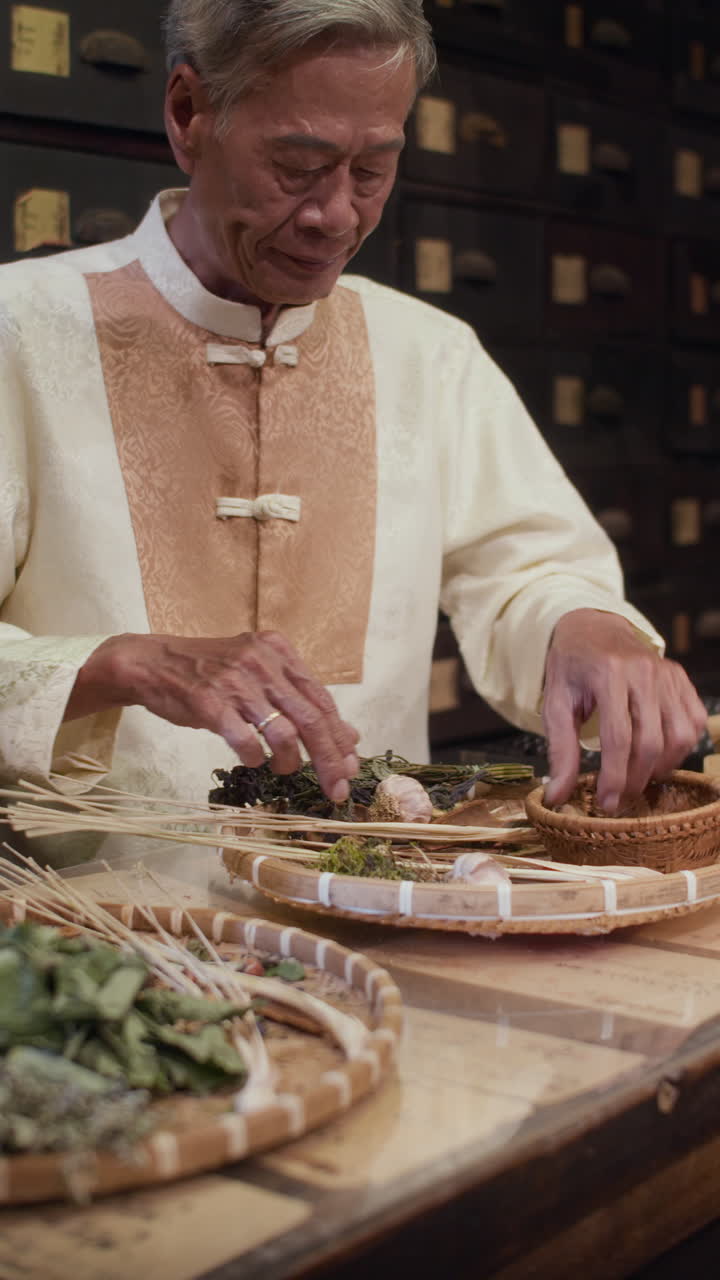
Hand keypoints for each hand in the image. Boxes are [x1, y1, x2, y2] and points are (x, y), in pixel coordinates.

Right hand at [65, 631, 359, 802]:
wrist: (151, 663)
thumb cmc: (209, 673)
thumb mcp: (258, 676)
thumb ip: (298, 699)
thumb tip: (349, 735)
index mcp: (278, 651)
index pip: (322, 699)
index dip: (340, 737)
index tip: (352, 767)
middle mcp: (261, 661)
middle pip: (311, 718)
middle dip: (330, 759)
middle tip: (337, 789)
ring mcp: (235, 680)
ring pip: (283, 731)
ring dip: (290, 760)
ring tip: (284, 769)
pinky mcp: (209, 700)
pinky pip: (244, 739)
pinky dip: (254, 757)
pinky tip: (251, 760)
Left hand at [542, 609, 706, 814]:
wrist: (593, 629)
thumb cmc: (572, 668)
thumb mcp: (555, 704)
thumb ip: (560, 750)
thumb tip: (557, 795)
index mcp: (607, 674)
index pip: (618, 738)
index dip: (615, 776)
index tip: (607, 802)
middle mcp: (642, 672)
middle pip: (651, 741)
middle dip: (636, 778)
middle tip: (621, 797)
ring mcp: (666, 673)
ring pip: (679, 735)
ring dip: (662, 766)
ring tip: (639, 776)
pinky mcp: (680, 677)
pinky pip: (694, 720)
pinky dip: (681, 746)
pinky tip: (659, 755)